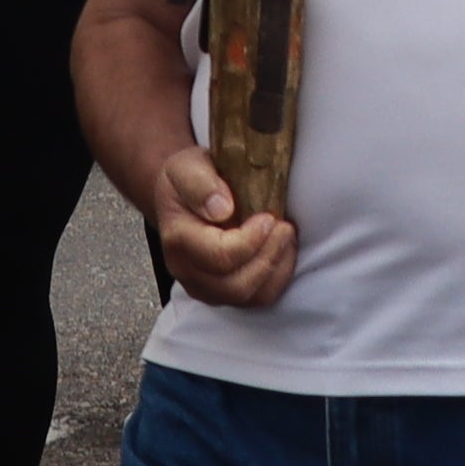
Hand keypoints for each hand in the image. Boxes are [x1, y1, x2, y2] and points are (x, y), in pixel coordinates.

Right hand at [152, 145, 299, 308]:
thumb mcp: (186, 166)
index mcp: (178, 240)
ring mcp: (204, 287)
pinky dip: (277, 278)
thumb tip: (222, 208)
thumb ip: (200, 183)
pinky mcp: (222, 293)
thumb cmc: (188, 179)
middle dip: (268, 257)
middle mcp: (186, 271)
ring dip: (276, 268)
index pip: (219, 256)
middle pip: (236, 285)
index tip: (268, 217)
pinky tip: (283, 251)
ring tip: (286, 237)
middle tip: (284, 227)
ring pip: (249, 297)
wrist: (183, 195)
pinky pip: (257, 299)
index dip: (251, 241)